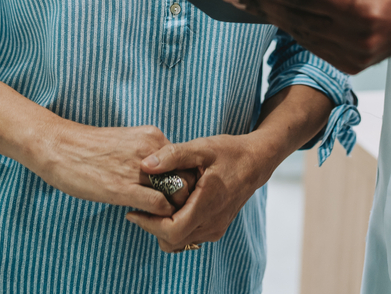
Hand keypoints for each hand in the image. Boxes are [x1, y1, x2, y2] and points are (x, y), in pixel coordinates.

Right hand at [24, 119, 182, 215]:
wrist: (58, 145)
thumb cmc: (89, 147)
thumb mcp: (126, 143)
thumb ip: (147, 156)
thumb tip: (161, 175)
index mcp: (153, 137)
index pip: (186, 162)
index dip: (185, 181)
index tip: (177, 194)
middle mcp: (152, 150)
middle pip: (188, 177)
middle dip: (185, 197)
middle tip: (175, 211)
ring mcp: (139, 169)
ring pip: (178, 192)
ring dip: (175, 210)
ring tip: (163, 218)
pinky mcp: (123, 188)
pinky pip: (159, 205)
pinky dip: (158, 216)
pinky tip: (144, 217)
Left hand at [126, 135, 278, 252]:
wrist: (256, 161)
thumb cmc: (229, 152)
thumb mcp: (201, 147)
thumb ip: (173, 155)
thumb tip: (145, 165)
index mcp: (208, 205)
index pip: (172, 231)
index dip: (149, 224)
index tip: (134, 211)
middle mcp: (212, 223)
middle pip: (172, 241)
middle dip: (152, 226)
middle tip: (141, 206)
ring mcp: (215, 228)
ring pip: (180, 242)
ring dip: (163, 228)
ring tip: (155, 204)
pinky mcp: (216, 228)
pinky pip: (189, 237)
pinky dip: (176, 227)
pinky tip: (172, 206)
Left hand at [222, 0, 390, 73]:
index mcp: (363, 13)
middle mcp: (356, 40)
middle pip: (296, 17)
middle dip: (260, 1)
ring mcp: (353, 57)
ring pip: (300, 34)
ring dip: (270, 16)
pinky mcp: (351, 65)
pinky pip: (312, 44)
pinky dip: (290, 28)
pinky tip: (272, 13)